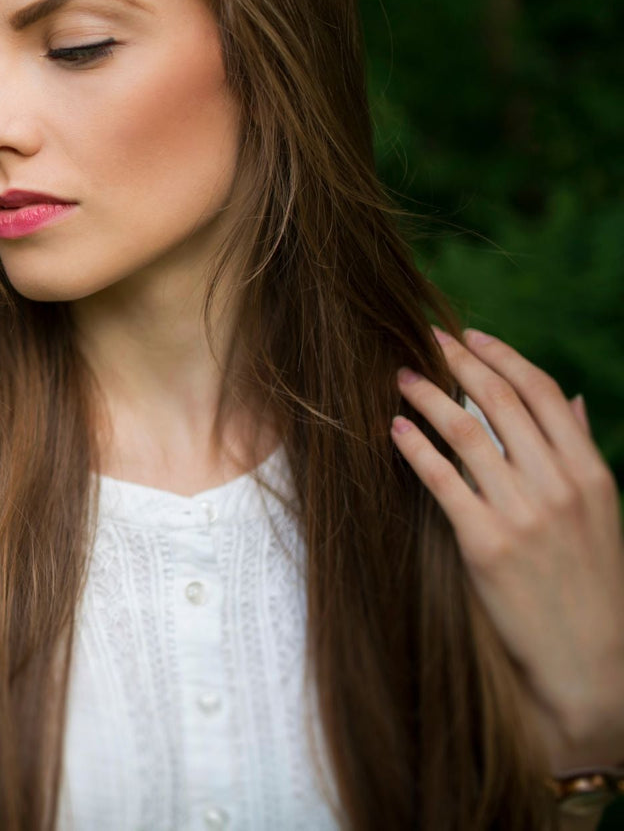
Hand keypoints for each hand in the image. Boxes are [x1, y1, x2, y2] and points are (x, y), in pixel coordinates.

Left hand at [393, 325, 623, 770]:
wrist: (590, 659)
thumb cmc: (590, 582)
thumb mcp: (600, 513)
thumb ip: (579, 453)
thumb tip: (570, 400)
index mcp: (591, 473)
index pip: (543, 393)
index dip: (504, 357)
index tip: (471, 335)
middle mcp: (560, 486)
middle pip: (503, 403)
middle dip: (460, 363)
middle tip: (424, 338)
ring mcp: (524, 514)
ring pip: (468, 435)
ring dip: (429, 397)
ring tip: (399, 377)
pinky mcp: (487, 544)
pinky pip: (443, 482)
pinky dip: (416, 448)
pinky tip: (394, 429)